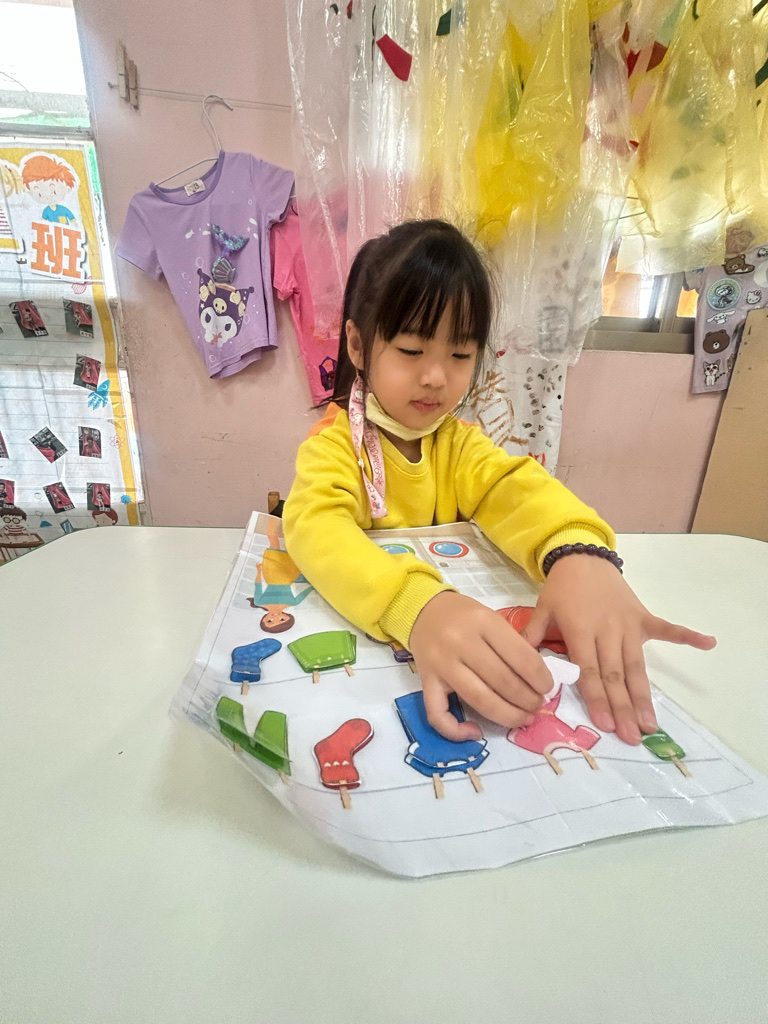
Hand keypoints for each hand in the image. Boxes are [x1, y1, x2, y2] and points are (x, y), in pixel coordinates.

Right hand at [409, 591, 553, 740]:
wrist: (424, 611)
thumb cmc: (464, 616)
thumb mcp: (492, 618)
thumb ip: (513, 644)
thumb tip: (539, 680)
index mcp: (483, 622)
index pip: (521, 657)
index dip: (540, 679)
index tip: (548, 688)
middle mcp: (461, 642)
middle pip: (503, 682)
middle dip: (527, 700)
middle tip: (538, 706)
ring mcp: (441, 663)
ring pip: (479, 700)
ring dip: (507, 716)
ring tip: (522, 718)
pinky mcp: (425, 681)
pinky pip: (438, 714)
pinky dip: (456, 731)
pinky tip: (476, 732)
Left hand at [520, 555, 716, 744]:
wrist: (581, 557)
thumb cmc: (560, 589)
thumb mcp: (540, 611)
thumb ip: (531, 640)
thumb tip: (518, 669)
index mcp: (580, 630)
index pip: (589, 670)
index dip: (598, 698)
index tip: (605, 724)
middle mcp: (607, 630)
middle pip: (615, 674)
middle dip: (623, 707)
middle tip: (632, 737)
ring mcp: (627, 623)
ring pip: (637, 664)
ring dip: (644, 695)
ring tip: (650, 723)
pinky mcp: (642, 616)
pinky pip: (666, 628)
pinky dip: (686, 635)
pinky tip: (708, 643)